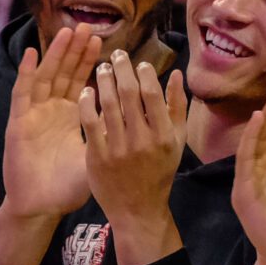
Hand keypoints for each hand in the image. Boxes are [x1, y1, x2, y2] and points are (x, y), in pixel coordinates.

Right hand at [0, 25, 100, 219]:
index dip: (92, 63)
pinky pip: (23, 94)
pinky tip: (33, 53)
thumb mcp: (97, 155)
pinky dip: (27, 73)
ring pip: (46, 77)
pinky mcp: (18, 123)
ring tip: (67, 31)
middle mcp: (52, 111)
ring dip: (55, 54)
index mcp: (71, 117)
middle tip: (90, 27)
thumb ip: (112, 136)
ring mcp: (34, 115)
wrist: (41, 207)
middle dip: (76, 51)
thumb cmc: (68, 186)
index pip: (83, 82)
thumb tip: (142, 123)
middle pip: (65, 74)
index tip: (107, 43)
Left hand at [79, 51, 187, 264]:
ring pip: (108, 104)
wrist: (138, 209)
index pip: (153, 94)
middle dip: (122, 69)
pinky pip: (89, 122)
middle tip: (117, 55)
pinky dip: (88, 103)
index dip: (145, 74)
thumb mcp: (177, 141)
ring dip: (104, 81)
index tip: (140, 63)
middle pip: (129, 94)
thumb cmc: (159, 172)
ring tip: (102, 68)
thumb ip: (178, 107)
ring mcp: (118, 148)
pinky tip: (87, 91)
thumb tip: (176, 74)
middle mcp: (142, 140)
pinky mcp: (97, 156)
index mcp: (164, 135)